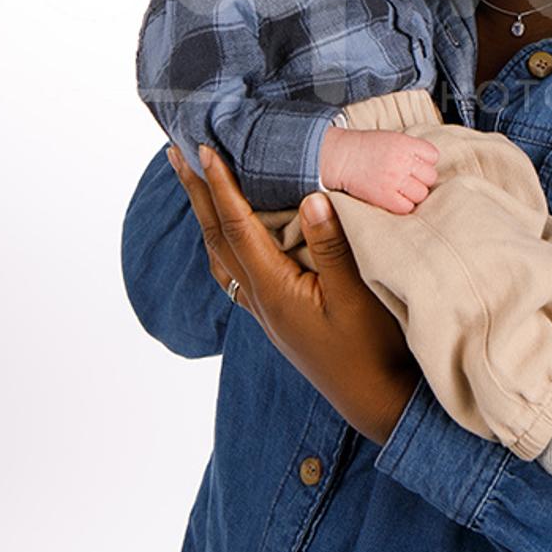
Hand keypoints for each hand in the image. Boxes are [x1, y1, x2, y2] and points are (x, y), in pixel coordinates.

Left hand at [167, 144, 420, 443]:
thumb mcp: (356, 294)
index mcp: (274, 289)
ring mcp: (264, 311)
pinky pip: (235, 273)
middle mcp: (259, 299)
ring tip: (194, 185)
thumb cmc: (371, 348)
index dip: (221, 186)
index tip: (205, 150)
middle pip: (217, 237)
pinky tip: (228, 238)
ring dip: (206, 216)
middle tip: (176, 153)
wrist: (375, 400)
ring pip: (221, 256)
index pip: (238, 227)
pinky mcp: (276, 317)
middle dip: (197, 193)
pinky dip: (223, 244)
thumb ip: (332, 246)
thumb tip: (311, 197)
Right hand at [320, 127, 439, 213]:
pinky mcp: (386, 197)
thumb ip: (411, 149)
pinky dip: (403, 205)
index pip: (433, 156)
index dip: (426, 162)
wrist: (341, 157)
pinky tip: (394, 198)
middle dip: (421, 179)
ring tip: (401, 190)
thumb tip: (427, 164)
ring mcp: (395, 180)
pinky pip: (407, 207)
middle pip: (430, 177)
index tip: (417, 165)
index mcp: (405, 144)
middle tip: (409, 180)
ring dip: (414, 194)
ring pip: (421, 194)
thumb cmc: (364, 148)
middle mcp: (403, 161)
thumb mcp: (392, 138)